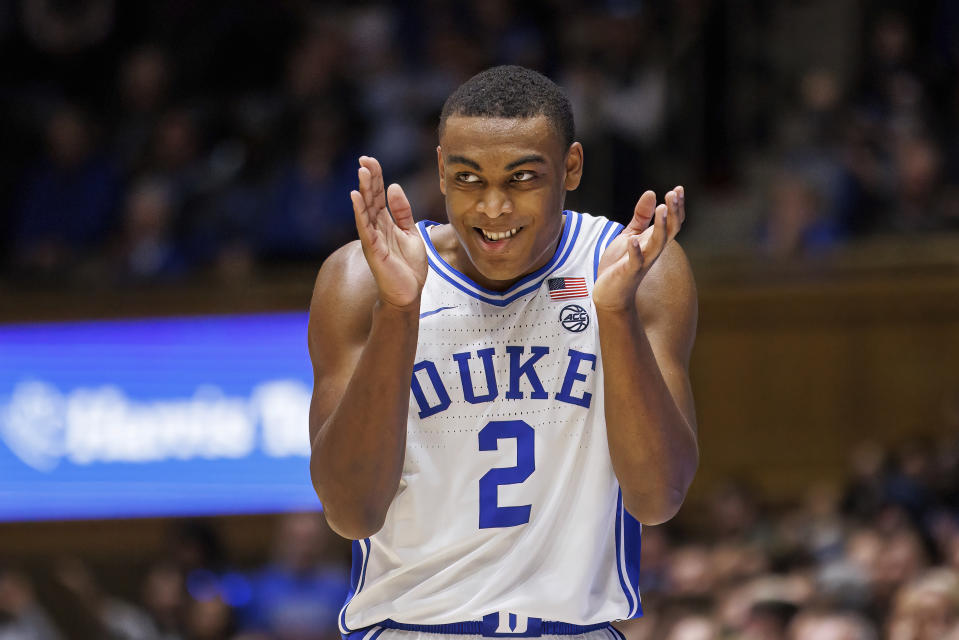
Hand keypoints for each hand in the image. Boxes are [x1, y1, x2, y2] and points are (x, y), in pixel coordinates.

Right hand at [350, 156, 427, 309]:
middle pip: (370, 198)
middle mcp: (376, 228)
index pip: (378, 195)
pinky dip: (360, 212)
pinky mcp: (372, 249)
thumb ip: (403, 211)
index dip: (376, 177)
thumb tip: (394, 186)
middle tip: (364, 159)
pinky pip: (365, 228)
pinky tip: (355, 197)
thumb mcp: (410, 233)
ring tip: (362, 172)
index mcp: (385, 223)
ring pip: (366, 209)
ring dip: (363, 190)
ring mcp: (372, 238)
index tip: (371, 160)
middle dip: (368, 178)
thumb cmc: (408, 266)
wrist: (408, 293)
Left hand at [593, 186, 685, 311]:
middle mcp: (652, 251)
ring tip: (661, 208)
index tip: (678, 189)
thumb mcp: (631, 235)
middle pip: (670, 231)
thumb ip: (641, 217)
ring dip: (661, 227)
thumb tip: (651, 193)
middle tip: (673, 193)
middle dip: (673, 212)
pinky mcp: (629, 273)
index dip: (677, 207)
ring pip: (657, 244)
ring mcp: (642, 262)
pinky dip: (635, 252)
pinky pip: (635, 262)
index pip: (672, 223)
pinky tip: (634, 240)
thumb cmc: (620, 265)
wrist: (610, 294)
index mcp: (653, 241)